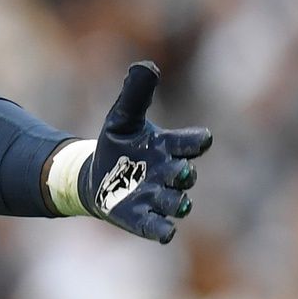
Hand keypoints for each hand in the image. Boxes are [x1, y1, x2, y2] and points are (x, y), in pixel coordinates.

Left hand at [78, 61, 211, 243]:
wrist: (96, 173)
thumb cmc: (118, 143)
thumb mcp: (122, 116)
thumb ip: (136, 93)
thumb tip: (146, 65)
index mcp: (170, 147)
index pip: (191, 143)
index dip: (196, 141)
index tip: (202, 139)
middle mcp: (169, 173)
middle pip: (185, 175)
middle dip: (184, 173)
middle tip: (180, 171)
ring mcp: (157, 197)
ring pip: (175, 202)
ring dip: (177, 201)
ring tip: (178, 201)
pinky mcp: (141, 218)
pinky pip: (157, 226)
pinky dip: (162, 229)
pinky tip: (166, 233)